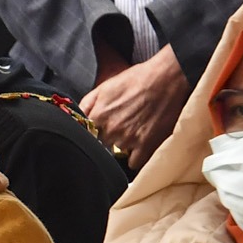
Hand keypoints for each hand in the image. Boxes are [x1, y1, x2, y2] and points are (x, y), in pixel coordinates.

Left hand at [81, 47, 189, 167]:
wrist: (166, 78)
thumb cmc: (138, 79)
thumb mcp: (105, 86)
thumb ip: (87, 104)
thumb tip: (76, 117)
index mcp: (98, 116)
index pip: (86, 135)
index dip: (94, 132)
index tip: (99, 130)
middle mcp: (111, 130)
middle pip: (102, 145)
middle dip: (108, 138)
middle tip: (121, 126)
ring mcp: (128, 140)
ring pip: (117, 153)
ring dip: (122, 146)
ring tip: (133, 130)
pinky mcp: (146, 146)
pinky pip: (134, 163)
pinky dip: (136, 157)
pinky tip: (139, 146)